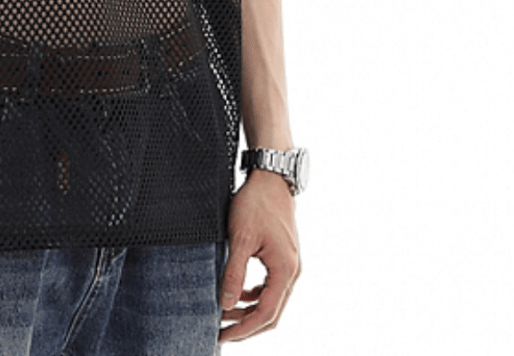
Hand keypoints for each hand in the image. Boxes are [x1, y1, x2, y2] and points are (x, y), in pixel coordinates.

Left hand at [218, 169, 300, 342]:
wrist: (271, 178)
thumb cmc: (256, 203)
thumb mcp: (240, 238)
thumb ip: (234, 273)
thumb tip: (226, 304)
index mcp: (285, 270)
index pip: (266, 314)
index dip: (243, 329)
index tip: (222, 335)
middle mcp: (292, 271)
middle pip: (271, 313)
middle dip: (246, 325)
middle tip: (221, 331)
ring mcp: (289, 264)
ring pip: (271, 300)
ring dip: (249, 310)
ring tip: (225, 313)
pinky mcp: (283, 257)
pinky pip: (271, 286)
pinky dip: (254, 295)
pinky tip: (238, 293)